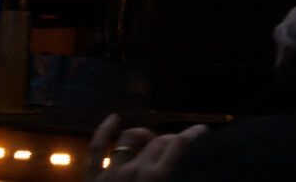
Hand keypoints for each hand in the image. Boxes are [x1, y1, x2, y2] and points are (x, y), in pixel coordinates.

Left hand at [88, 112, 208, 179]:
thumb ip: (180, 181)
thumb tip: (192, 175)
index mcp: (157, 178)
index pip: (179, 144)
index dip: (194, 134)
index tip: (203, 131)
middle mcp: (135, 170)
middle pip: (160, 140)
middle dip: (174, 139)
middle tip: (182, 146)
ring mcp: (111, 173)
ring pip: (131, 137)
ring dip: (146, 135)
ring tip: (153, 139)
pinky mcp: (92, 180)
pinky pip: (96, 149)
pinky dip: (104, 131)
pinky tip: (113, 118)